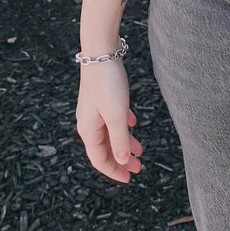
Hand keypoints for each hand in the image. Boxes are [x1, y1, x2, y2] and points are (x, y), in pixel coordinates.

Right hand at [76, 62, 143, 183]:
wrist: (101, 51)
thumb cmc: (107, 83)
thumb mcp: (117, 115)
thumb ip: (120, 140)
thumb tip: (121, 161)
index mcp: (88, 130)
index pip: (99, 159)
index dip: (114, 171)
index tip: (129, 178)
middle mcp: (89, 121)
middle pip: (105, 148)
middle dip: (122, 159)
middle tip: (138, 167)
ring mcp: (95, 109)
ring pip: (111, 132)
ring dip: (125, 142)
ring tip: (141, 149)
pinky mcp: (102, 96)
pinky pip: (113, 117)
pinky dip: (124, 124)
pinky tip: (134, 122)